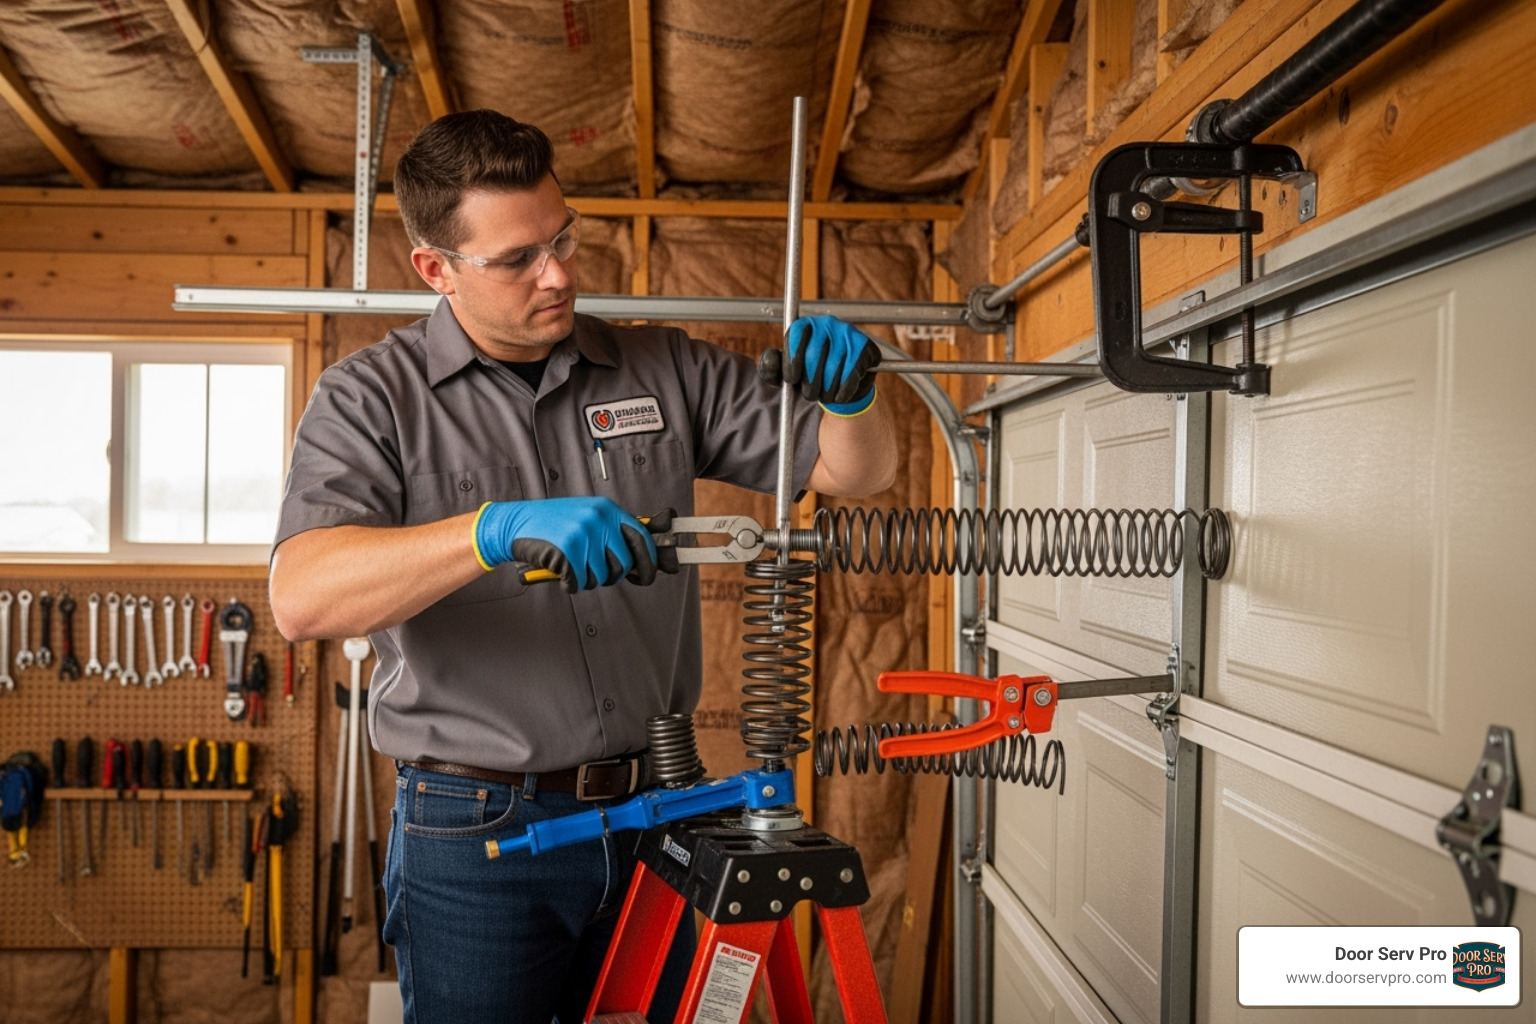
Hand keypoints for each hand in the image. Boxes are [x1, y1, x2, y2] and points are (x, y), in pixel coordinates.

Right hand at [472, 497, 660, 591]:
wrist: (515, 523)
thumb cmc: (552, 523)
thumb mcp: (586, 516)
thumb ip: (611, 532)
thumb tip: (640, 559)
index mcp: (607, 510)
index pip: (641, 538)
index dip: (649, 561)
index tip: (649, 575)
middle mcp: (598, 520)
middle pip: (623, 564)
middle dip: (611, 575)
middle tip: (594, 572)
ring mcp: (583, 535)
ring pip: (602, 576)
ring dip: (588, 579)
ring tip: (573, 566)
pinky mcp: (568, 553)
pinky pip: (580, 583)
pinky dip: (570, 584)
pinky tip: (561, 572)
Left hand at [783, 315, 881, 415]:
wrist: (842, 385)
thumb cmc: (811, 376)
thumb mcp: (788, 373)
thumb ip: (773, 367)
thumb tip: (768, 360)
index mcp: (805, 325)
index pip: (795, 336)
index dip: (792, 361)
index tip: (792, 380)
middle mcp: (827, 323)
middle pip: (814, 354)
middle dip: (810, 382)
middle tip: (810, 394)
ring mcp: (848, 333)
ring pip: (833, 367)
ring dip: (826, 390)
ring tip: (825, 395)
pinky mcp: (865, 348)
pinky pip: (851, 373)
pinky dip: (843, 391)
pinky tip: (839, 395)